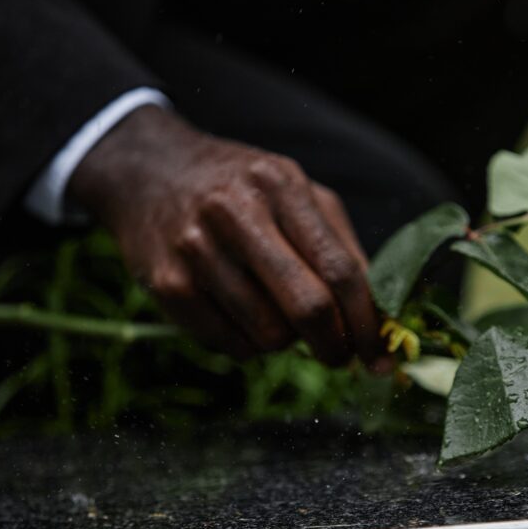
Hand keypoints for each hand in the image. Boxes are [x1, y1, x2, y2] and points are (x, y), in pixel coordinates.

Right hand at [68, 105, 385, 365]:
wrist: (149, 170)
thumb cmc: (242, 188)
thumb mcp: (296, 192)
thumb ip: (340, 245)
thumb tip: (376, 315)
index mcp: (282, 187)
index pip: (339, 269)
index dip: (365, 321)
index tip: (379, 355)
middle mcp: (237, 214)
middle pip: (308, 307)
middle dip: (334, 345)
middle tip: (339, 358)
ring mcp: (197, 249)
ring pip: (267, 334)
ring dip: (284, 341)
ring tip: (276, 315)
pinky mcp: (166, 283)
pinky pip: (226, 343)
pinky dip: (244, 344)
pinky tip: (239, 315)